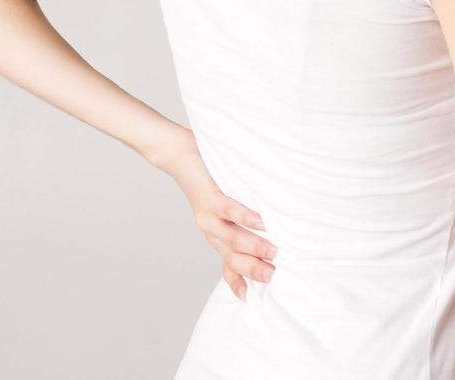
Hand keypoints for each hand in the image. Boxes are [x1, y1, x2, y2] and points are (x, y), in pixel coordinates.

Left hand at [154, 127, 277, 300]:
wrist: (178, 156)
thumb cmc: (210, 179)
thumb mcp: (226, 205)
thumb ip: (244, 221)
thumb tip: (274, 227)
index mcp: (217, 237)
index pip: (229, 267)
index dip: (241, 283)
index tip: (254, 299)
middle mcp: (211, 232)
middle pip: (233, 259)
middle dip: (255, 271)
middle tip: (276, 278)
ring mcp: (208, 216)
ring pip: (232, 239)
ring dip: (255, 248)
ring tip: (275, 252)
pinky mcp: (208, 198)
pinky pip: (228, 211)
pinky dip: (246, 218)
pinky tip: (261, 222)